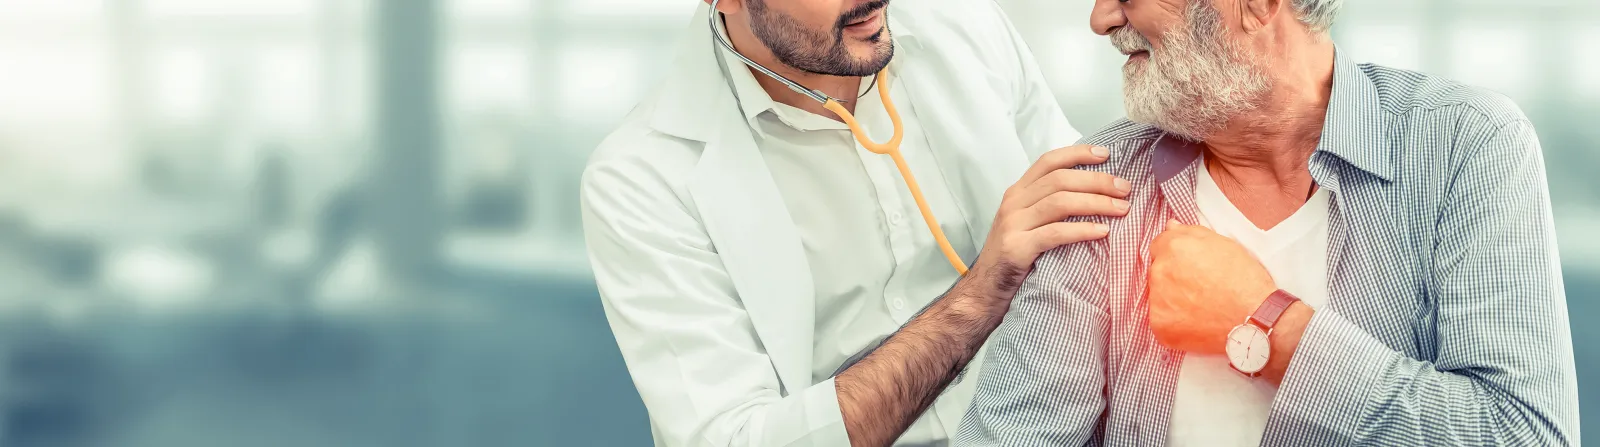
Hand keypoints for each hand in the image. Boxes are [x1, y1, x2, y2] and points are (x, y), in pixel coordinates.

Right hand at [965, 145, 1130, 301]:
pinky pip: (1055, 233)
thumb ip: (1050, 206)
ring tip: (1122, 209)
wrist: (984, 290)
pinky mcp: (1016, 248)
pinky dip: (1082, 230)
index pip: (1048, 161)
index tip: (1106, 155)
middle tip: (1125, 189)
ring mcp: (1012, 224)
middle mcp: (1013, 203)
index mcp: (1018, 192)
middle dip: (1097, 181)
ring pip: (1060, 202)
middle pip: (1060, 180)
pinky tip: (1103, 231)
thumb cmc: (1015, 257)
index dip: (1077, 154)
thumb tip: (1094, 193)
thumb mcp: (1028, 223)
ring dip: (1096, 203)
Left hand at [1147, 220, 1276, 354]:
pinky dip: (1174, 321)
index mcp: (1174, 247)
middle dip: (1173, 277)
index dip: (1177, 256)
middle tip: (1200, 288)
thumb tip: (1170, 227)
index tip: (1191, 267)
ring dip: (1172, 299)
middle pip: (1158, 271)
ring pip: (1158, 296)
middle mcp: (1160, 271)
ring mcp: (1156, 300)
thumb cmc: (1245, 280)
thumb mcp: (1224, 245)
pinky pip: (1161, 319)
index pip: (1159, 246)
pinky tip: (1195, 322)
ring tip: (1200, 307)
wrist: (1255, 319)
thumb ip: (1191, 233)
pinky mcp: (1159, 325)